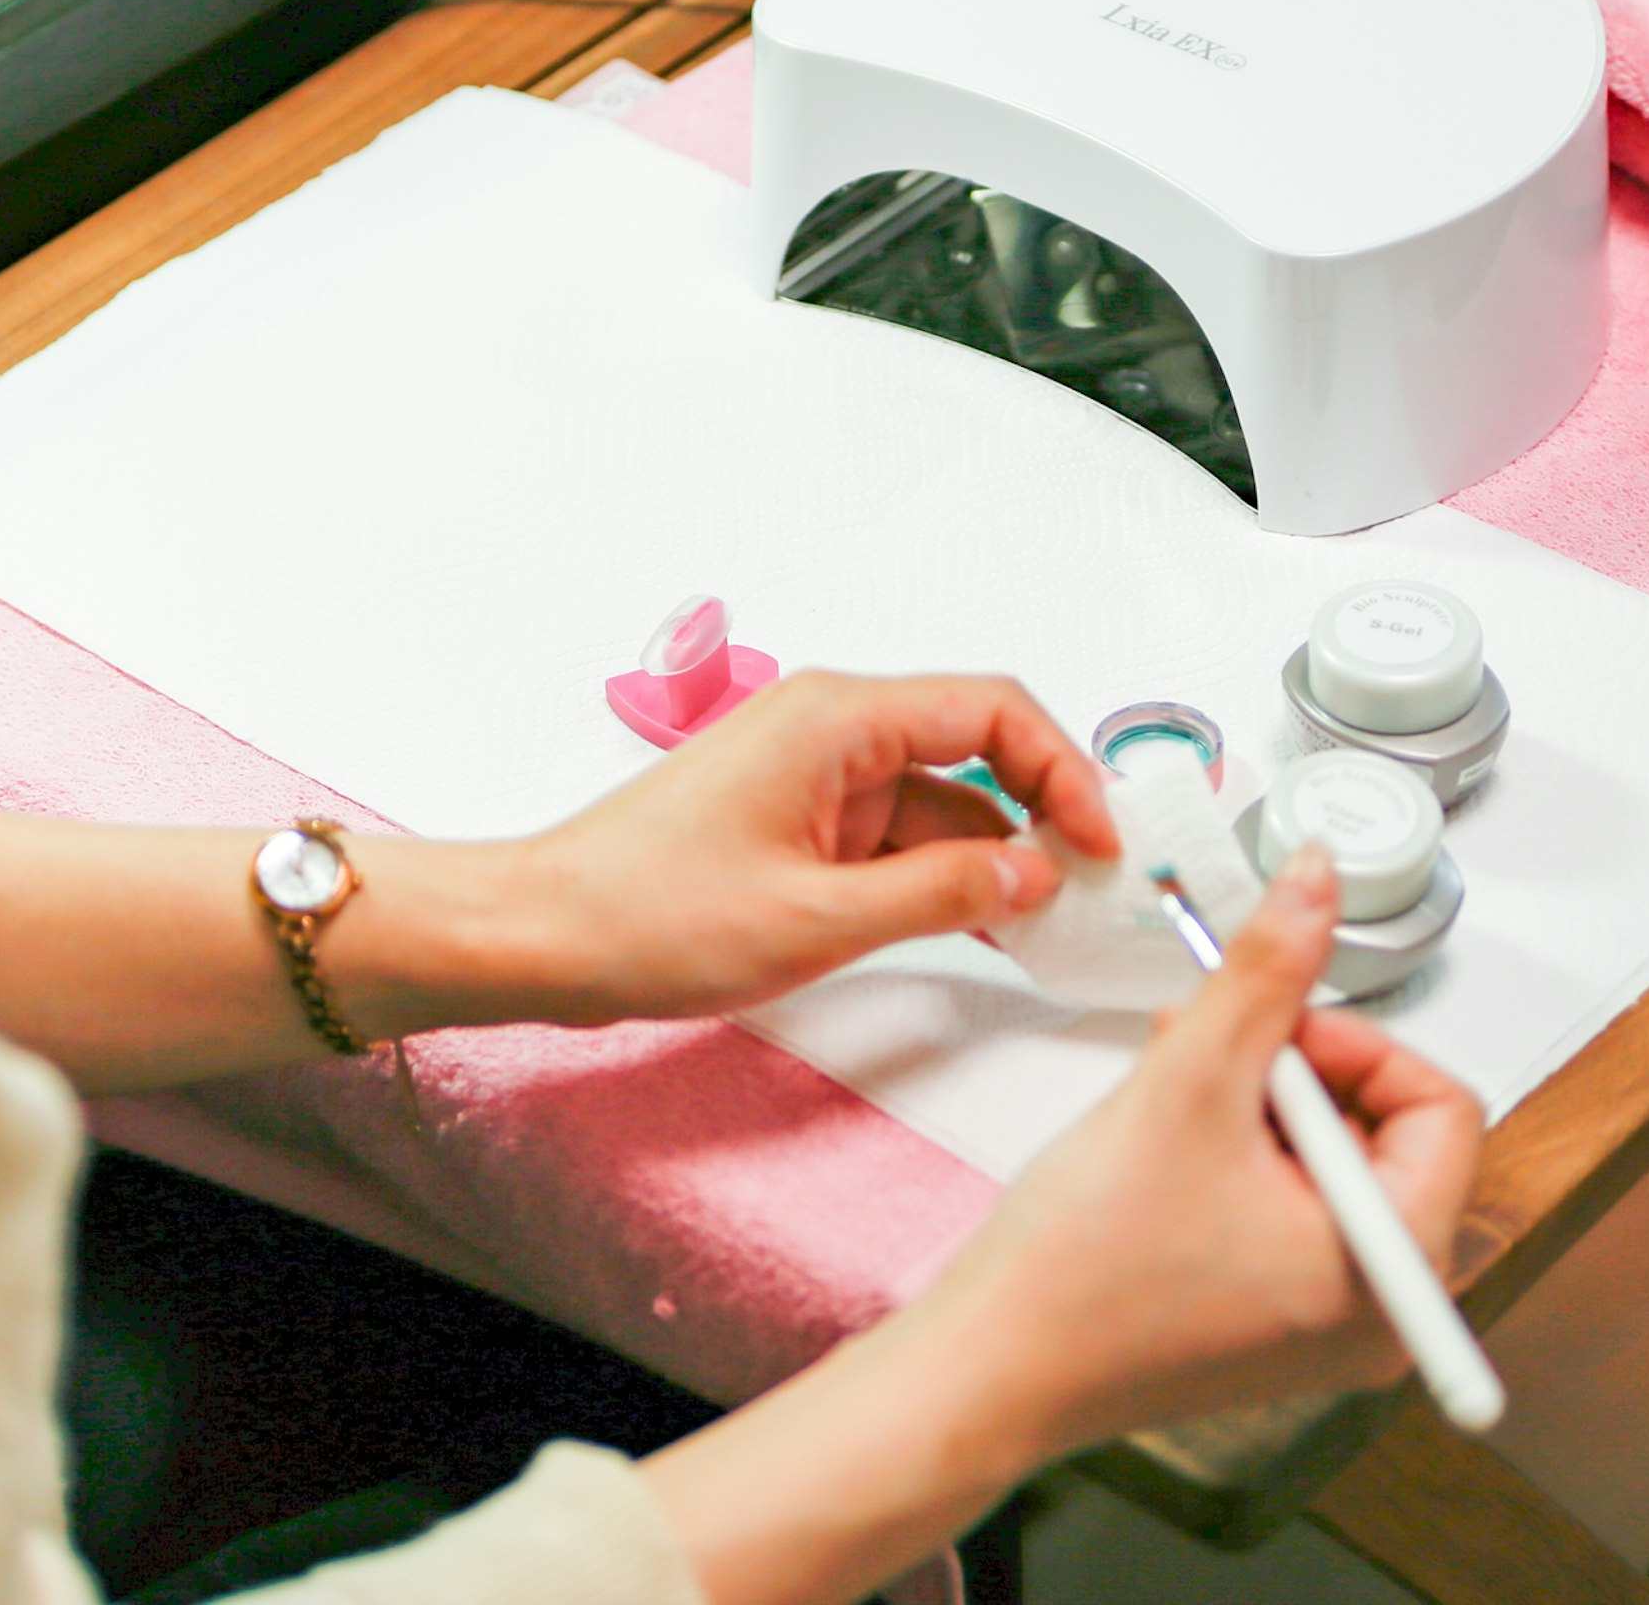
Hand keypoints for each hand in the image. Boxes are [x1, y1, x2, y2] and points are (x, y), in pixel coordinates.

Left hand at [510, 672, 1119, 1025]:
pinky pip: (897, 836)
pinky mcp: (799, 822)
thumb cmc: (645, 912)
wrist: (544, 936)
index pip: (993, 712)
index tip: (1104, 842)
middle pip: (976, 750)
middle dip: (1043, 813)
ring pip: (941, 801)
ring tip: (1052, 919)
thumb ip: (941, 895)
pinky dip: (944, 876)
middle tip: (1098, 881)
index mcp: (837, 719)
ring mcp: (814, 777)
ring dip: (995, 855)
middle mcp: (830, 731)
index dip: (1067, 773)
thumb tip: (1033, 873)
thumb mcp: (818, 919)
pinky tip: (983, 922)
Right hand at [910, 849, 1485, 1456]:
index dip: (1352, 1042)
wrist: (991, 1368)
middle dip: (1297, 1071)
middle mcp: (1384, 1314)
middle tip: (1209, 1053)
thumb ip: (1265, 971)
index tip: (1270, 1026)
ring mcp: (1331, 1325)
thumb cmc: (1082, 1272)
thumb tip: (1319, 881)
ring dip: (1259, 1104)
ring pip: (1333, 1161)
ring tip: (1174, 1094)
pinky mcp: (1278, 1322)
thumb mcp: (1188, 1083)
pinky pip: (1296, 1208)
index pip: (1440, 1104)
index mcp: (1395, 1271)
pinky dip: (1241, 1155)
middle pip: (1389, 1130)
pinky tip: (1169, 1142)